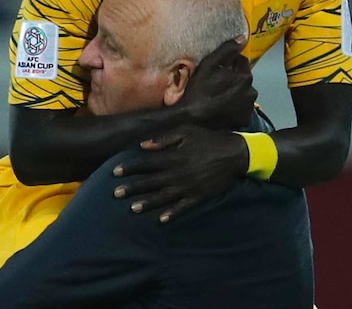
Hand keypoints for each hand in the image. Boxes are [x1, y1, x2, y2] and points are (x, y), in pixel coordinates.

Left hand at [112, 124, 248, 221]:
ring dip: (147, 203)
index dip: (130, 167)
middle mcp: (179, 174)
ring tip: (132, 209)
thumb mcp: (187, 131)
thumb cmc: (209, 139)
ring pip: (164, 197)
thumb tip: (143, 146)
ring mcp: (189, 187)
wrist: (236, 154)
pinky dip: (172, 214)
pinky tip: (161, 220)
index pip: (147, 163)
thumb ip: (165, 139)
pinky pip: (184, 207)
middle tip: (115, 193)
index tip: (115, 172)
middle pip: (151, 182)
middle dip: (132, 188)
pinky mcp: (200, 196)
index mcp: (175, 156)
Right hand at [179, 39, 256, 130]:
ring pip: (244, 93)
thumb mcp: (208, 65)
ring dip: (235, 92)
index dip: (229, 64)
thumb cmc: (199, 90)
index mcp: (245, 76)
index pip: (241, 61)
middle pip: (243, 78)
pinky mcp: (245, 120)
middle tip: (216, 83)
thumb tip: (243, 38)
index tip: (217, 70)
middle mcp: (252, 91)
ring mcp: (249, 107)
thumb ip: (227, 50)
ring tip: (219, 97)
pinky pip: (242, 108)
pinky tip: (223, 108)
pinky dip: (236, 107)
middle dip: (234, 78)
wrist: (192, 121)